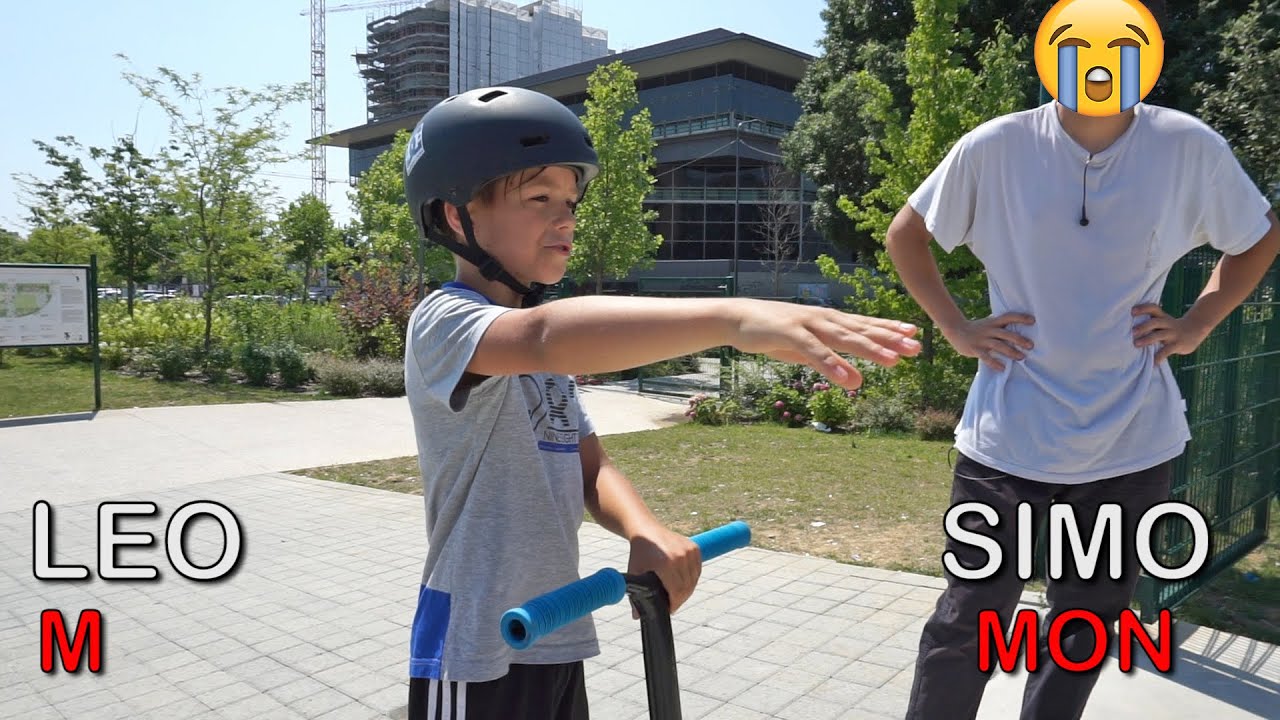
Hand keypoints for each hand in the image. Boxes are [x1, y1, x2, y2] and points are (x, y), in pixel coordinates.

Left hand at [626, 526, 701, 616]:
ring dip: (687, 590)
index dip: (674, 604)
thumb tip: (637, 617)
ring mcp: (689, 551)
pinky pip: (697, 570)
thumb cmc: (640, 553)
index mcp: (666, 564)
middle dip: (680, 599)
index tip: (669, 609)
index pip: (677, 592)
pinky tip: (683, 582)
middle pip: (687, 587)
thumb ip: (635, 596)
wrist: (646, 529)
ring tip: (677, 594)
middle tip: (672, 604)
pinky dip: (692, 578)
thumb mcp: (635, 573)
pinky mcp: (694, 548)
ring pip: (694, 580)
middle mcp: (680, 556)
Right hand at [731, 300, 922, 390]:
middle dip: (889, 339)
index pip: (865, 324)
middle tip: (916, 347)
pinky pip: (814, 351)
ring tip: (893, 361)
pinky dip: (832, 364)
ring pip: (843, 338)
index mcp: (829, 321)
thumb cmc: (775, 332)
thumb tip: (857, 380)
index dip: (890, 329)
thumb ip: (832, 360)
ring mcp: (807, 325)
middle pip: (861, 330)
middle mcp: (823, 319)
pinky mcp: (789, 334)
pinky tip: (849, 378)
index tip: (915, 334)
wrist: (737, 317)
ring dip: (869, 350)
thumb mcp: (808, 347)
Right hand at [941, 312, 1035, 371]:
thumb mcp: (988, 323)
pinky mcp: (975, 349)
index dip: (1021, 318)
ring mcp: (982, 340)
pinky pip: (986, 357)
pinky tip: (1003, 368)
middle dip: (1019, 339)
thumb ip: (1000, 325)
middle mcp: (989, 330)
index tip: (1033, 321)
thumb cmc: (976, 328)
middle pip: (1005, 333)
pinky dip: (994, 363)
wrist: (955, 330)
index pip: (1008, 317)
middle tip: (1031, 345)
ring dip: (1010, 352)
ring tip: (1021, 357)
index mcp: (993, 322)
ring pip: (998, 345)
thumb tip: (1018, 328)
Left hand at [1132, 304, 1208, 364]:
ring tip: (1136, 344)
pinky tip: (1153, 363)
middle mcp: (1167, 323)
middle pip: (1155, 322)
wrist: (1195, 330)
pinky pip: (1167, 351)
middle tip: (1132, 332)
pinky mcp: (1178, 344)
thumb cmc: (1171, 327)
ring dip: (1147, 339)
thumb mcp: (1164, 321)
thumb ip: (1151, 323)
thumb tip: (1128, 330)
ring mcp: (1173, 334)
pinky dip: (1159, 357)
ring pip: (1160, 335)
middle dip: (1143, 326)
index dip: (1143, 308)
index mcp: (1162, 316)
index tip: (1132, 311)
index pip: (1153, 308)